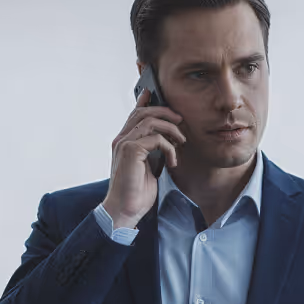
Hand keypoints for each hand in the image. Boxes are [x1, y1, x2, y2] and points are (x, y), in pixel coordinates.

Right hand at [102, 88, 185, 227]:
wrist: (125, 210)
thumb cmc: (136, 192)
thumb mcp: (147, 167)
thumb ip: (151, 152)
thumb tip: (165, 141)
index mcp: (123, 142)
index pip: (134, 115)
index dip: (144, 102)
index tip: (154, 93)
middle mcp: (121, 140)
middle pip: (143, 112)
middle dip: (165, 112)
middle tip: (180, 120)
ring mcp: (124, 144)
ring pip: (150, 121)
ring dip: (171, 129)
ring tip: (181, 140)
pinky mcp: (131, 151)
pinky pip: (156, 139)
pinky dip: (169, 148)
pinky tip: (173, 161)